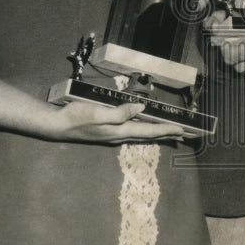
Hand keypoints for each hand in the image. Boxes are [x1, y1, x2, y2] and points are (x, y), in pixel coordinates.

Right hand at [41, 100, 183, 143]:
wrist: (57, 125)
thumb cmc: (76, 117)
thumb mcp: (98, 114)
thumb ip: (120, 113)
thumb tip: (142, 108)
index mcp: (119, 131)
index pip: (149, 131)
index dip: (167, 129)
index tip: (183, 130)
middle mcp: (120, 135)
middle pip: (149, 135)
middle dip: (168, 135)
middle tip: (186, 135)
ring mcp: (114, 135)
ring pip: (143, 135)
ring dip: (159, 134)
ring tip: (173, 133)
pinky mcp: (109, 132)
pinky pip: (134, 132)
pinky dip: (147, 131)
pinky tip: (148, 129)